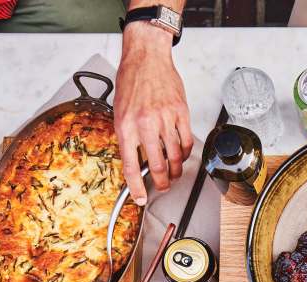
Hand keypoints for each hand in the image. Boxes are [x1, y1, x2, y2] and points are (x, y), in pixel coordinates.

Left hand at [114, 23, 193, 204]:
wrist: (146, 59)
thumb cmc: (131, 82)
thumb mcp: (119, 112)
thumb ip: (128, 137)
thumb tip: (135, 160)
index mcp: (126, 126)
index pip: (131, 166)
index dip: (136, 187)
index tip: (140, 198)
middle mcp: (145, 125)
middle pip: (158, 166)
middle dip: (161, 182)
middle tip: (162, 186)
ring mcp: (165, 119)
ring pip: (175, 157)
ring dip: (176, 171)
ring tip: (174, 174)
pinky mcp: (181, 113)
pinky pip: (186, 142)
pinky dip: (186, 153)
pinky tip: (182, 156)